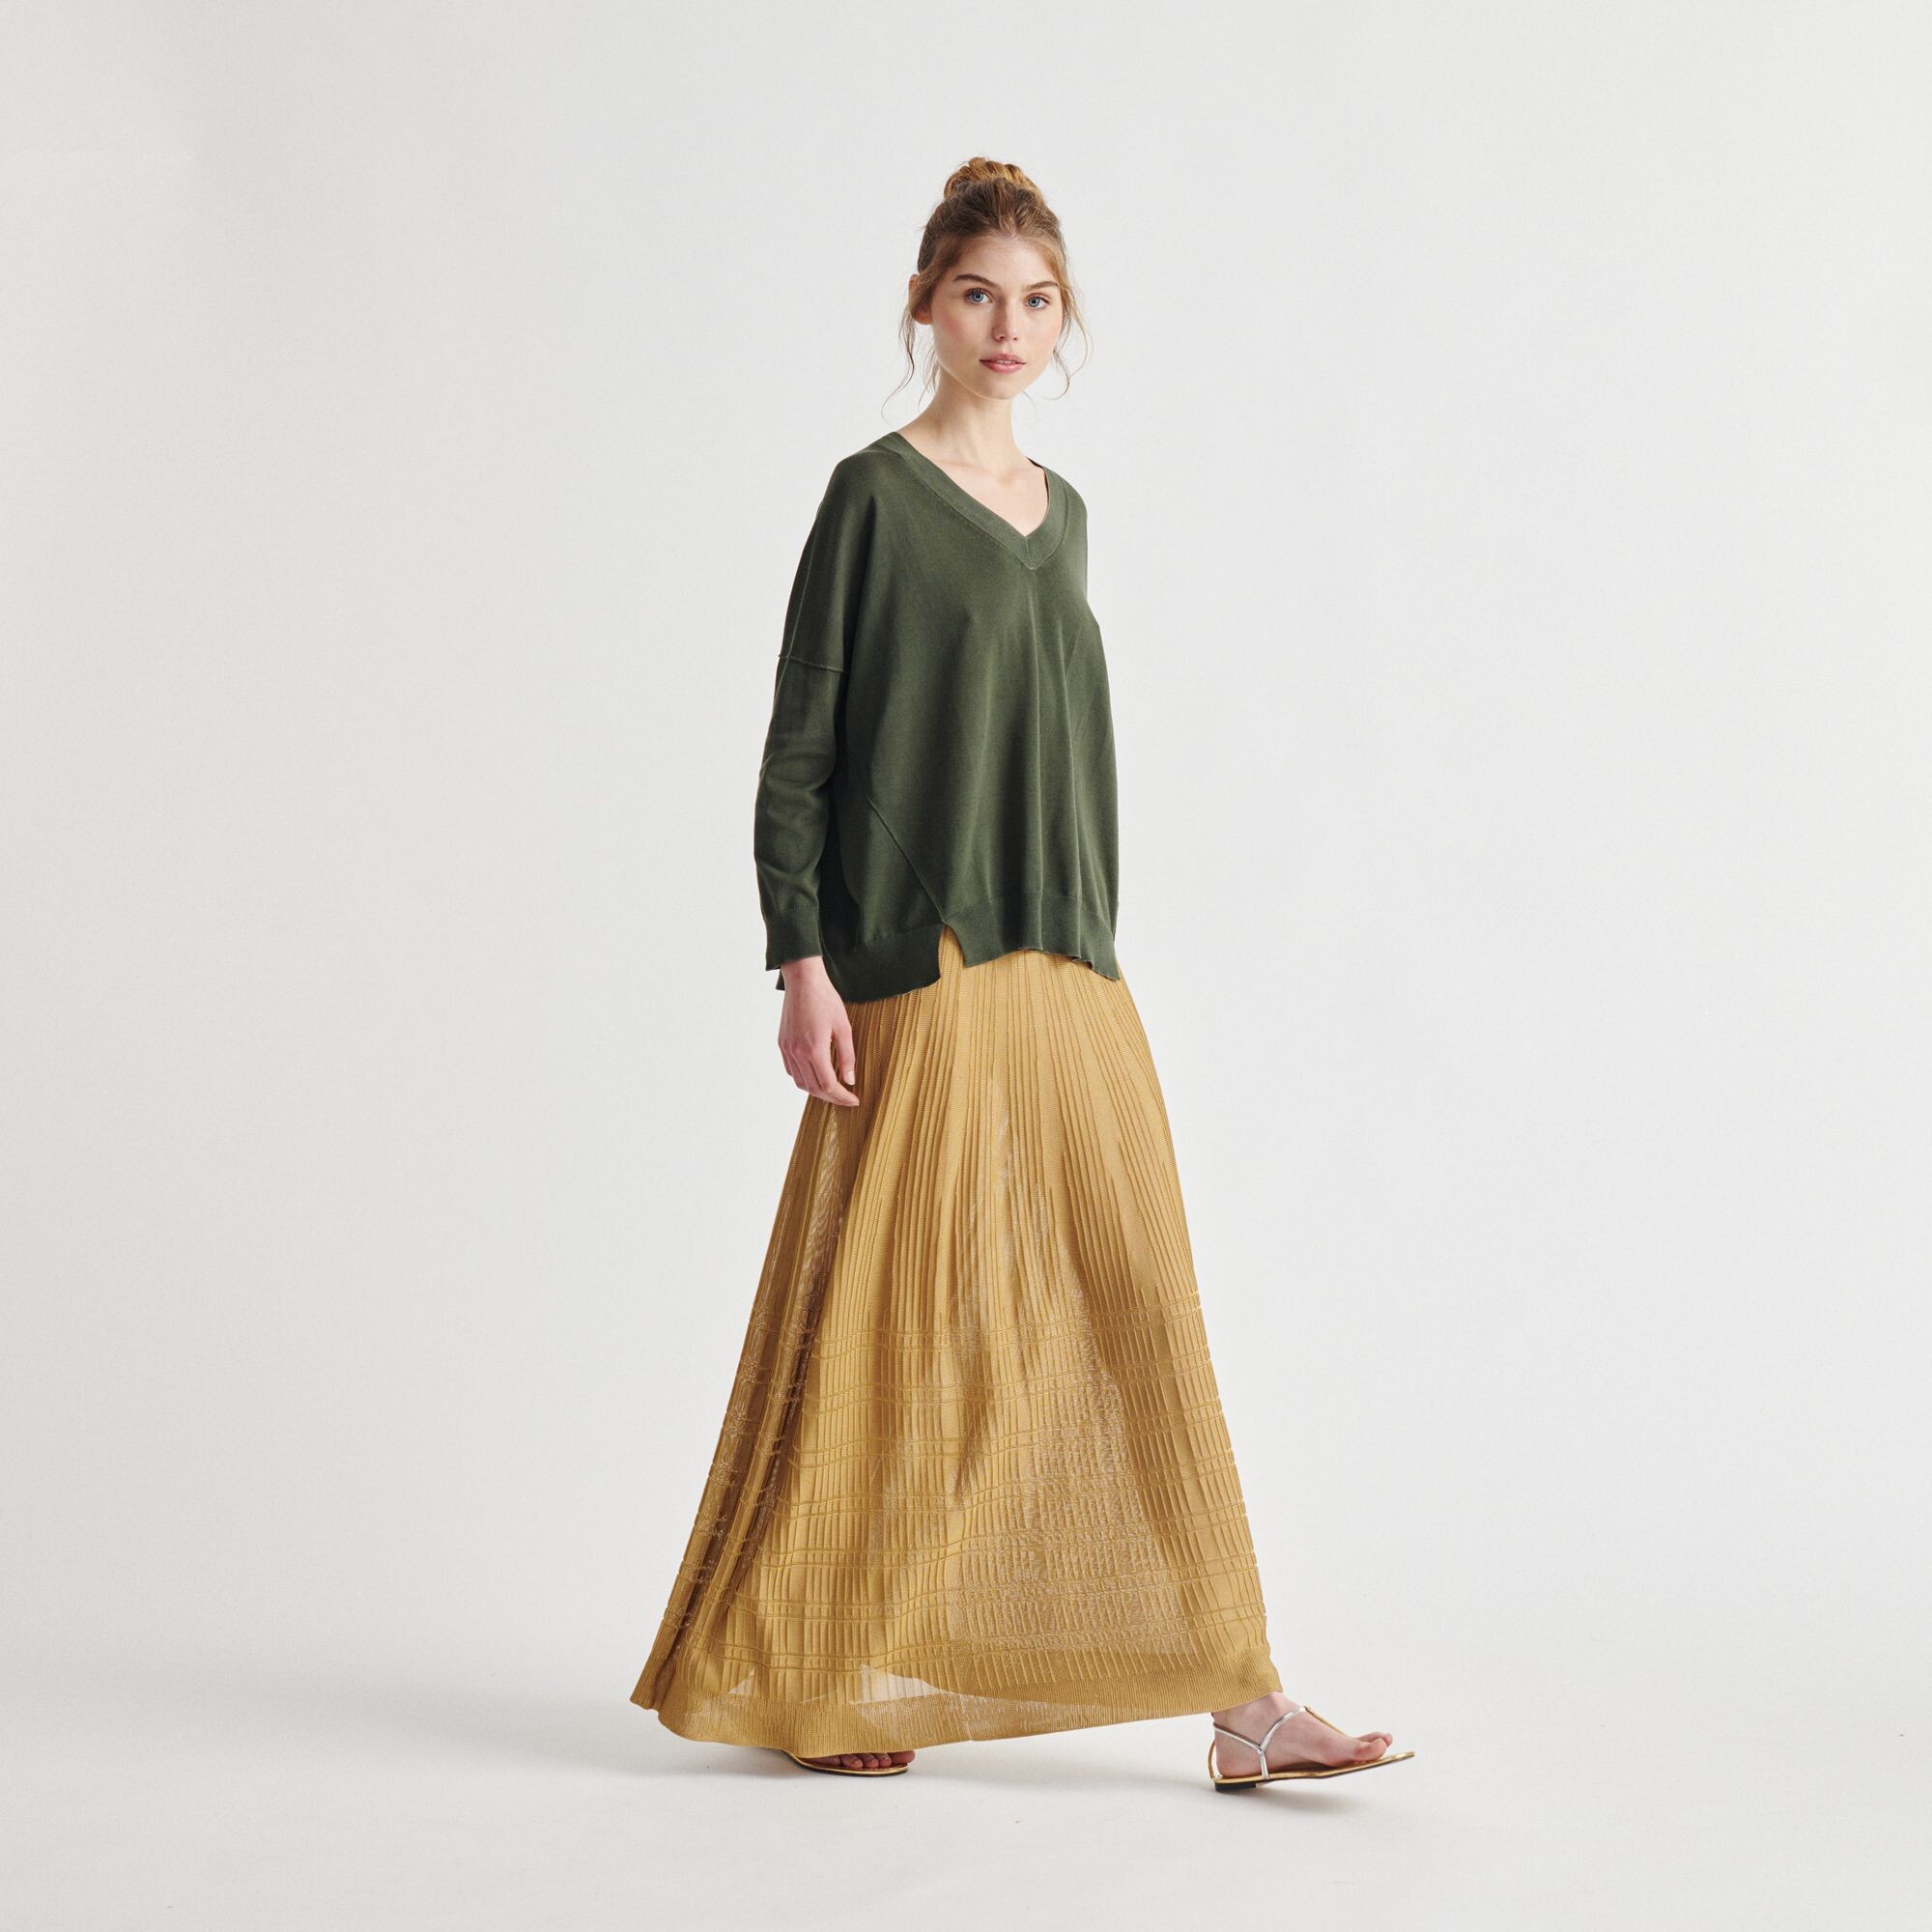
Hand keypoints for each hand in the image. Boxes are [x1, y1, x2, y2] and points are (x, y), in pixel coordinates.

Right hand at [776, 957, 859, 1105]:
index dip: (842, 1097)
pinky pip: (791, 1070)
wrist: (802, 981)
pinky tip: (815, 1075)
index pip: (828, 1085)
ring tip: (832, 1090)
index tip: (854, 1100)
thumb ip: (847, 1056)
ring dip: (816, 1090)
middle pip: (813, 1088)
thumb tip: (849, 1080)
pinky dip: (803, 1079)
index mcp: (814, 1049)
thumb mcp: (844, 1027)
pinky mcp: (782, 1044)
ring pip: (800, 1082)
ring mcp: (787, 1049)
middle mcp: (797, 1053)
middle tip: (846, 1098)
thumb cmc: (825, 999)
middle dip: (831, 1097)